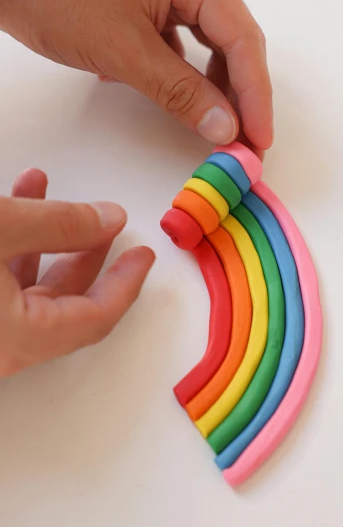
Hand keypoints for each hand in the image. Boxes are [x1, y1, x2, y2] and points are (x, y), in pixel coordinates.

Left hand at [0, 0, 272, 152]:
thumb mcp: (125, 52)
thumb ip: (182, 93)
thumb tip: (225, 127)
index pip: (242, 38)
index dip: (255, 95)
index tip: (259, 137)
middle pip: (234, 39)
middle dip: (241, 93)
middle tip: (247, 141)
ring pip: (212, 41)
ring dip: (216, 85)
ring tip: (220, 127)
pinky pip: (187, 37)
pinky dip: (190, 71)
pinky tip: (187, 98)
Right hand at [0, 168, 154, 377]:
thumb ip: (58, 223)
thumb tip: (110, 219)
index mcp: (18, 339)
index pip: (96, 317)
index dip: (126, 282)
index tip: (144, 256)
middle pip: (63, 302)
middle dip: (85, 252)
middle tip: (105, 222)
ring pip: (24, 288)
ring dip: (38, 235)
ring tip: (42, 188)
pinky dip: (9, 245)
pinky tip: (10, 202)